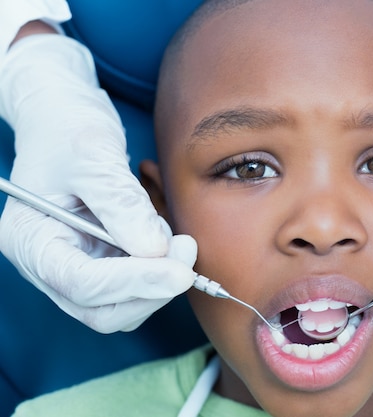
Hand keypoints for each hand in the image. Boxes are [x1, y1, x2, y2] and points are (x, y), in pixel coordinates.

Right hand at [0, 34, 196, 331]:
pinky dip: (160, 271)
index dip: (134, 282)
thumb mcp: (93, 154)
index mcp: (30, 239)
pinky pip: (135, 285)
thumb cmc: (67, 127)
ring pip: (122, 306)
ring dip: (160, 283)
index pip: (80, 282)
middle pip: (101, 309)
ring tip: (180, 240)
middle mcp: (48, 263)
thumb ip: (121, 203)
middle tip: (188, 251)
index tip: (180, 270)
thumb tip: (155, 249)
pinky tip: (170, 240)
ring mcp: (75, 265)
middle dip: (151, 288)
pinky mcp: (100, 262)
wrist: (65, 115)